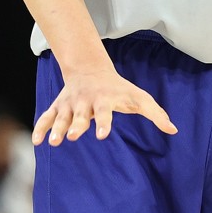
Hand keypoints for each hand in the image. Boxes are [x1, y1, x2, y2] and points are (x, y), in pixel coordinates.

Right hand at [33, 63, 175, 145]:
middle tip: (73, 136)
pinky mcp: (59, 106)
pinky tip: (37, 141)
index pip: (104, 112)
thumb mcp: (138, 97)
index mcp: (104, 99)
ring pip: (61, 117)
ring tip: (53, 143)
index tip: (101, 135)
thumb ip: (155, 113)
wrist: (90, 70)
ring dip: (56, 128)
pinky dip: (41, 127)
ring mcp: (70, 104)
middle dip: (76, 125)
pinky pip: (47, 116)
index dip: (103, 123)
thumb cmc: (118, 88)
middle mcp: (85, 101)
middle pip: (80, 114)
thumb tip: (174, 129)